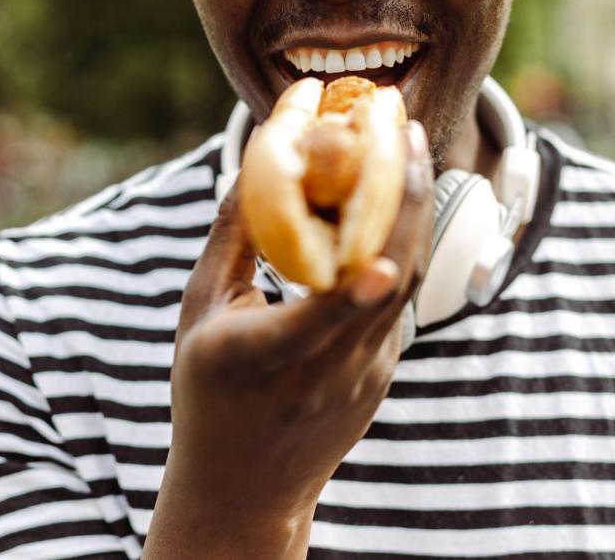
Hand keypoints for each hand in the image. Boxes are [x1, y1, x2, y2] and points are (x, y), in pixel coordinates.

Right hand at [143, 122, 433, 558]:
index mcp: (263, 360)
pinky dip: (401, 241)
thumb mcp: (201, 311)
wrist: (247, 483)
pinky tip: (395, 196)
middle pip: (385, 285)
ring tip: (411, 145)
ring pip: (406, 285)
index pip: (319, 327)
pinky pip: (400, 298)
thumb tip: (259, 159)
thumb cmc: (210, 387)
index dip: (354, 297)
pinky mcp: (384, 371)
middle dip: (404, 200)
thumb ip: (232, 237)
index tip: (383, 260)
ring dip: (413, 210)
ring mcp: (365, 375)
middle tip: (406, 130)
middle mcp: (325, 371)